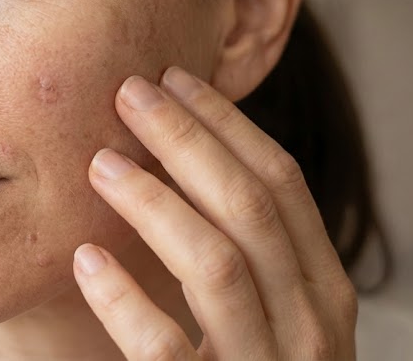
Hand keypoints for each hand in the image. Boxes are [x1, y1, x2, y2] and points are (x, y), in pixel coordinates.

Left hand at [73, 66, 357, 359]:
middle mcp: (310, 329)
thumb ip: (253, 255)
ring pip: (215, 264)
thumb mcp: (278, 315)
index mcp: (325, 292)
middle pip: (250, 207)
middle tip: (129, 93)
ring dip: (153, 201)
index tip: (175, 79)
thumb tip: (187, 157)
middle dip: (186, 138)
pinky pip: (161, 345)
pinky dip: (121, 297)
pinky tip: (87, 259)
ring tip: (100, 163)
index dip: (228, 122)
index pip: (284, 183)